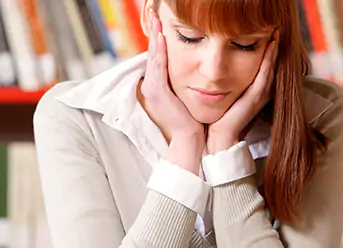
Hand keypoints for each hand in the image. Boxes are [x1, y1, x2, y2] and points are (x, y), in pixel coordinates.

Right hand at [139, 8, 204, 173]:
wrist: (190, 138)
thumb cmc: (191, 119)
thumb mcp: (185, 96)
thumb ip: (184, 82)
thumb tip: (191, 70)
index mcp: (157, 86)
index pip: (158, 57)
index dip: (158, 40)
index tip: (161, 24)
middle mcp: (151, 85)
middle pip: (153, 53)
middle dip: (154, 33)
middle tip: (155, 15)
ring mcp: (152, 88)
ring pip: (153, 56)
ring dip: (155, 37)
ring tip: (157, 21)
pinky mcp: (157, 91)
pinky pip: (157, 66)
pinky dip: (159, 50)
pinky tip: (162, 37)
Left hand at [208, 32, 278, 152]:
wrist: (220, 136)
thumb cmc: (220, 117)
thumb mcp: (226, 95)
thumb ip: (229, 84)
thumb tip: (221, 71)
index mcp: (255, 91)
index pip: (265, 66)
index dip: (269, 51)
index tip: (269, 35)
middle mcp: (261, 91)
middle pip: (271, 64)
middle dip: (274, 47)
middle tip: (276, 30)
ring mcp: (260, 94)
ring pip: (270, 67)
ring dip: (274, 50)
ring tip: (275, 34)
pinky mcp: (256, 97)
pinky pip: (265, 74)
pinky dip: (269, 60)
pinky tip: (270, 48)